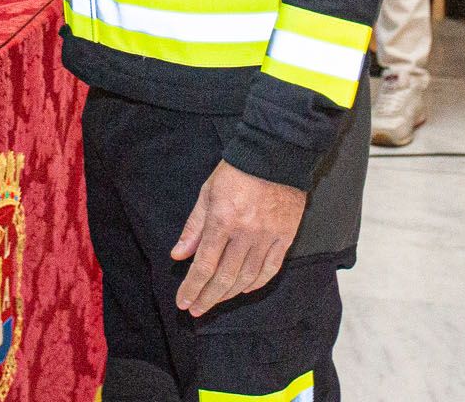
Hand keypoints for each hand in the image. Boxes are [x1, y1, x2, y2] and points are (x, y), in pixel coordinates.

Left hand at [170, 160, 306, 316]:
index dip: (192, 286)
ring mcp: (268, 237)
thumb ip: (193, 226)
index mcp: (222, 220)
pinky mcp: (285, 237)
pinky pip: (271, 269)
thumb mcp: (207, 193)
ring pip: (248, 277)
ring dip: (229, 294)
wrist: (275, 155)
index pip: (205, 264)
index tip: (183, 301)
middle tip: (196, 310)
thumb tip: (178, 255)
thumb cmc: (235, 171)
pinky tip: (243, 289)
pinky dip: (256, 283)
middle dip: (208, 297)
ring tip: (214, 301)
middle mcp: (246, 233)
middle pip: (225, 276)